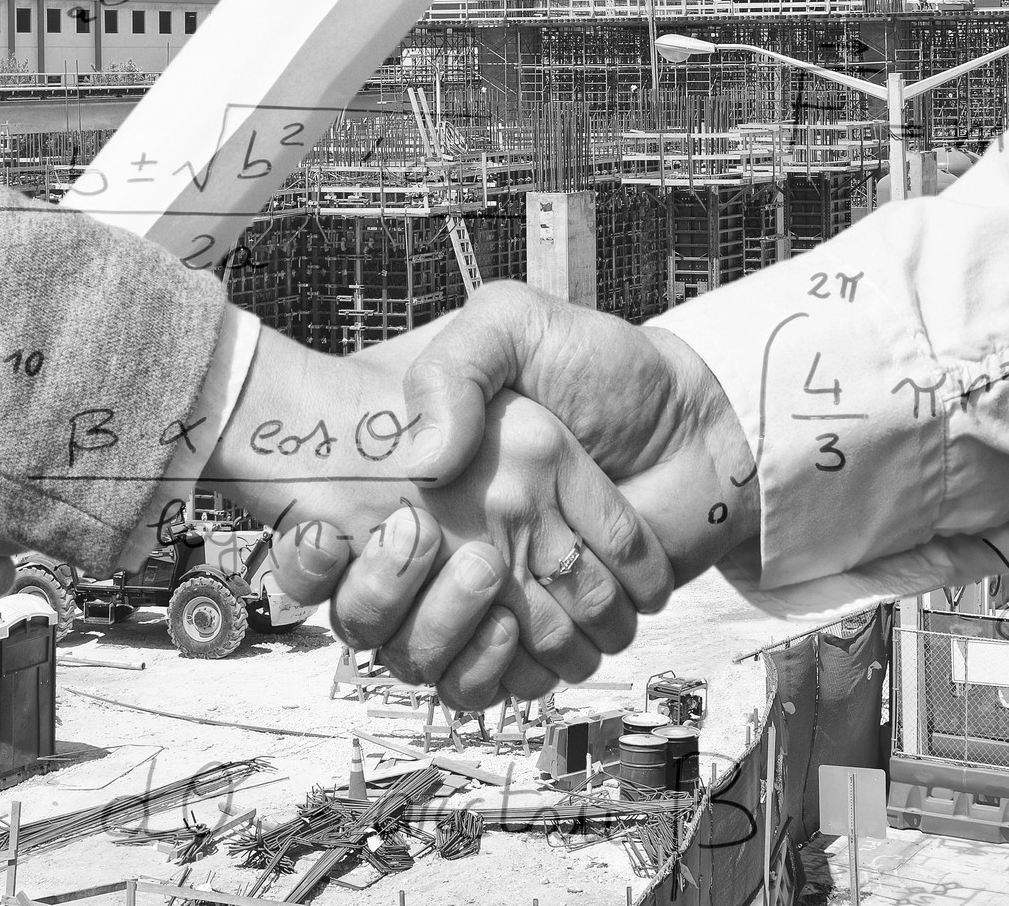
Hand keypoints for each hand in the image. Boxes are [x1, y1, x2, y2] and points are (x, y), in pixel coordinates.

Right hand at [215, 324, 677, 695]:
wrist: (698, 425)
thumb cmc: (604, 369)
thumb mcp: (515, 325)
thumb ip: (455, 366)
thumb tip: (423, 464)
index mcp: (419, 482)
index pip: (325, 549)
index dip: (310, 562)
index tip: (344, 535)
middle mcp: (442, 545)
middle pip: (374, 622)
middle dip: (400, 597)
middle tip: (456, 550)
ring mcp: (491, 596)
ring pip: (431, 661)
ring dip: (465, 632)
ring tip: (504, 577)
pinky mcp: (544, 635)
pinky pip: (498, 684)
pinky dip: (515, 668)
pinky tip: (539, 626)